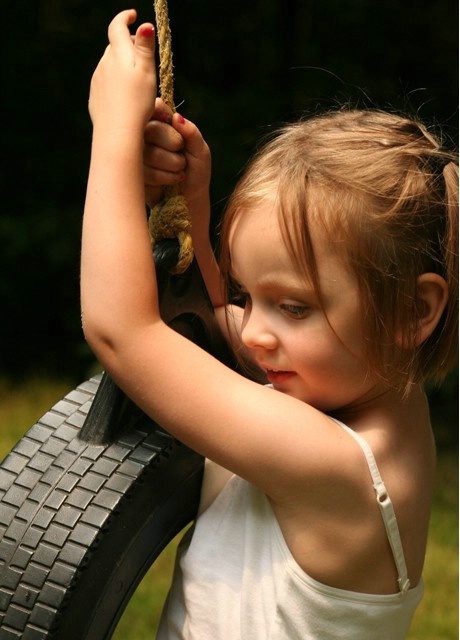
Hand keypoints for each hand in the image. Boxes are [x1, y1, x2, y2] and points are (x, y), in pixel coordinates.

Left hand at [88, 10, 156, 135]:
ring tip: (136, 78)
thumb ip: (145, 47)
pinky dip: (115, 81)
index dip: (125, 17)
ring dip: (121, 64)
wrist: (117, 131)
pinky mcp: (95, 96)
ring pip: (109, 64)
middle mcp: (104, 63)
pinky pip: (105, 82)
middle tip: (142, 52)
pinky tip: (124, 94)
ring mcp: (98, 80)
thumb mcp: (147, 71)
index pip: (117, 26)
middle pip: (114, 46)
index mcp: (118, 53)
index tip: (132, 15)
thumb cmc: (137, 102)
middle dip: (127, 44)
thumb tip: (144, 24)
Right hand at [144, 99, 211, 214]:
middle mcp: (144, 135)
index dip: (166, 119)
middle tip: (182, 153)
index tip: (179, 134)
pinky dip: (163, 177)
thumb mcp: (200, 151)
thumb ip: (191, 133)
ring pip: (147, 152)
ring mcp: (135, 154)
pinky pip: (143, 170)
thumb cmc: (196, 171)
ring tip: (179, 169)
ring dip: (171, 163)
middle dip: (173, 143)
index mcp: (160, 123)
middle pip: (150, 129)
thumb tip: (177, 117)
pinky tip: (170, 181)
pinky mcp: (131, 172)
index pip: (154, 107)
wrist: (190, 199)